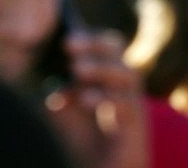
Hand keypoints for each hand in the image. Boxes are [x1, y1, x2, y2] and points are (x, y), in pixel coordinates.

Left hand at [46, 31, 147, 167]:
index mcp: (108, 80)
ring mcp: (133, 105)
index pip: (106, 48)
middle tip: (69, 46)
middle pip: (119, 54)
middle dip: (96, 46)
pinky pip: (128, 104)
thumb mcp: (67, 118)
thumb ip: (61, 98)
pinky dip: (106, 98)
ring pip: (128, 74)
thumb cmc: (85, 147)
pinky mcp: (137, 126)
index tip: (66, 40)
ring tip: (77, 69)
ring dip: (102, 68)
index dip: (90, 40)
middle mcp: (124, 88)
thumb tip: (51, 84)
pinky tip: (85, 100)